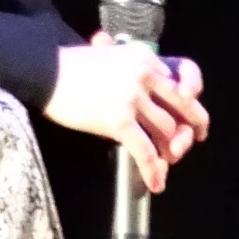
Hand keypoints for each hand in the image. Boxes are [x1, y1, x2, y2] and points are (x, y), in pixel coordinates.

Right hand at [43, 37, 208, 192]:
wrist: (46, 71)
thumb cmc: (71, 65)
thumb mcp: (109, 55)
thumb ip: (130, 67)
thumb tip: (142, 87)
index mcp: (144, 57)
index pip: (182, 75)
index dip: (191, 97)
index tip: (192, 107)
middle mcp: (145, 75)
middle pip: (181, 106)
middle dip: (191, 127)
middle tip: (192, 141)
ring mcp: (133, 99)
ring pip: (166, 131)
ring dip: (168, 152)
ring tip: (164, 165)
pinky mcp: (119, 121)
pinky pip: (145, 150)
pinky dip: (153, 170)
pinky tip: (155, 183)